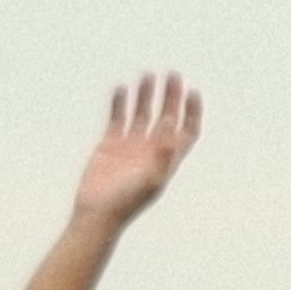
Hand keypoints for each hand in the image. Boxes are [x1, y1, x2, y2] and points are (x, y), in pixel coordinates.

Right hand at [73, 73, 201, 228]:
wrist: (97, 213)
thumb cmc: (126, 203)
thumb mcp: (151, 180)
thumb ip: (164, 154)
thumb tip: (172, 125)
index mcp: (166, 160)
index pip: (186, 132)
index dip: (192, 113)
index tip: (192, 92)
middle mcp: (151, 151)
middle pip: (167, 118)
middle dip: (172, 97)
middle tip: (174, 76)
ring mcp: (131, 146)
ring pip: (142, 113)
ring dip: (147, 95)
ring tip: (149, 75)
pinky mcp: (110, 144)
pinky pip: (118, 117)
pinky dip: (120, 102)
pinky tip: (122, 89)